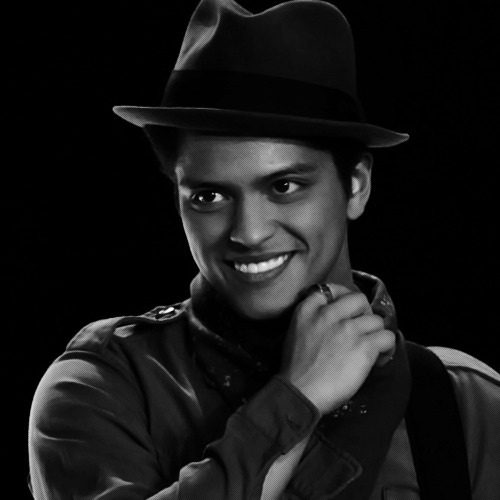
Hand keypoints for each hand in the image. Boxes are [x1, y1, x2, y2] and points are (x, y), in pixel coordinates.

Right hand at [280, 284, 395, 415]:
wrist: (300, 393)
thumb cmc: (295, 369)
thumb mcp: (295, 332)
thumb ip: (312, 320)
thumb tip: (335, 320)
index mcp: (308, 310)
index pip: (331, 289)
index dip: (343, 298)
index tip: (346, 312)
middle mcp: (329, 314)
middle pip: (359, 299)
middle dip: (364, 313)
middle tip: (362, 329)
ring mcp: (348, 329)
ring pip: (377, 320)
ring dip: (376, 334)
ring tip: (372, 348)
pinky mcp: (364, 346)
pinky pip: (388, 337)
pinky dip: (387, 348)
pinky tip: (379, 358)